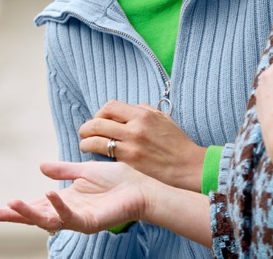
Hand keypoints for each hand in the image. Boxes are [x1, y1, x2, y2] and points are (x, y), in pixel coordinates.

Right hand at [0, 161, 151, 233]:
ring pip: (47, 220)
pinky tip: (49, 194)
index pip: (35, 206)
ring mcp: (78, 219)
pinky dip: (58, 206)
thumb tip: (40, 167)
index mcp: (66, 200)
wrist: (141, 186)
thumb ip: (63, 170)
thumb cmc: (117, 179)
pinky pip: (70, 216)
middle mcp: (68, 212)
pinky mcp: (90, 221)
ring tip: (11, 205)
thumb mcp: (85, 170)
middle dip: (14, 216)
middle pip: (35, 217)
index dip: (15, 208)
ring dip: (29, 213)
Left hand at [79, 101, 206, 190]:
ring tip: (85, 145)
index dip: (99, 112)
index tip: (98, 119)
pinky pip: (104, 155)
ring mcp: (131, 146)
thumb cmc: (176, 143)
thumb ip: (144, 110)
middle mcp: (135, 128)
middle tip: (84, 132)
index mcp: (143, 114)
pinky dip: (96, 155)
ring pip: (96, 139)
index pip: (110, 106)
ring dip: (86, 142)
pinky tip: (95, 157)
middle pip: (98, 122)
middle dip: (86, 127)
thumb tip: (129, 108)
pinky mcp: (129, 163)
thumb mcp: (163, 118)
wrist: (187, 166)